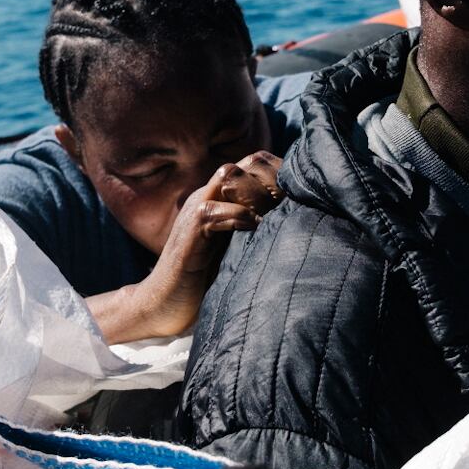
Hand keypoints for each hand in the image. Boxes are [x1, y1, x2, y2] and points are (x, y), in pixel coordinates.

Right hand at [90, 152, 284, 342]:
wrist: (165, 304)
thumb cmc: (206, 279)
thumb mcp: (238, 247)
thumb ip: (258, 230)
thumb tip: (300, 224)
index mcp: (222, 199)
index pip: (254, 166)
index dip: (280, 173)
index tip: (303, 193)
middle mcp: (208, 197)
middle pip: (245, 164)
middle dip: (273, 178)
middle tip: (294, 202)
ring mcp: (196, 212)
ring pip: (227, 176)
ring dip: (256, 192)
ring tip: (276, 214)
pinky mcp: (189, 233)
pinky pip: (210, 210)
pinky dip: (237, 216)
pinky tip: (256, 229)